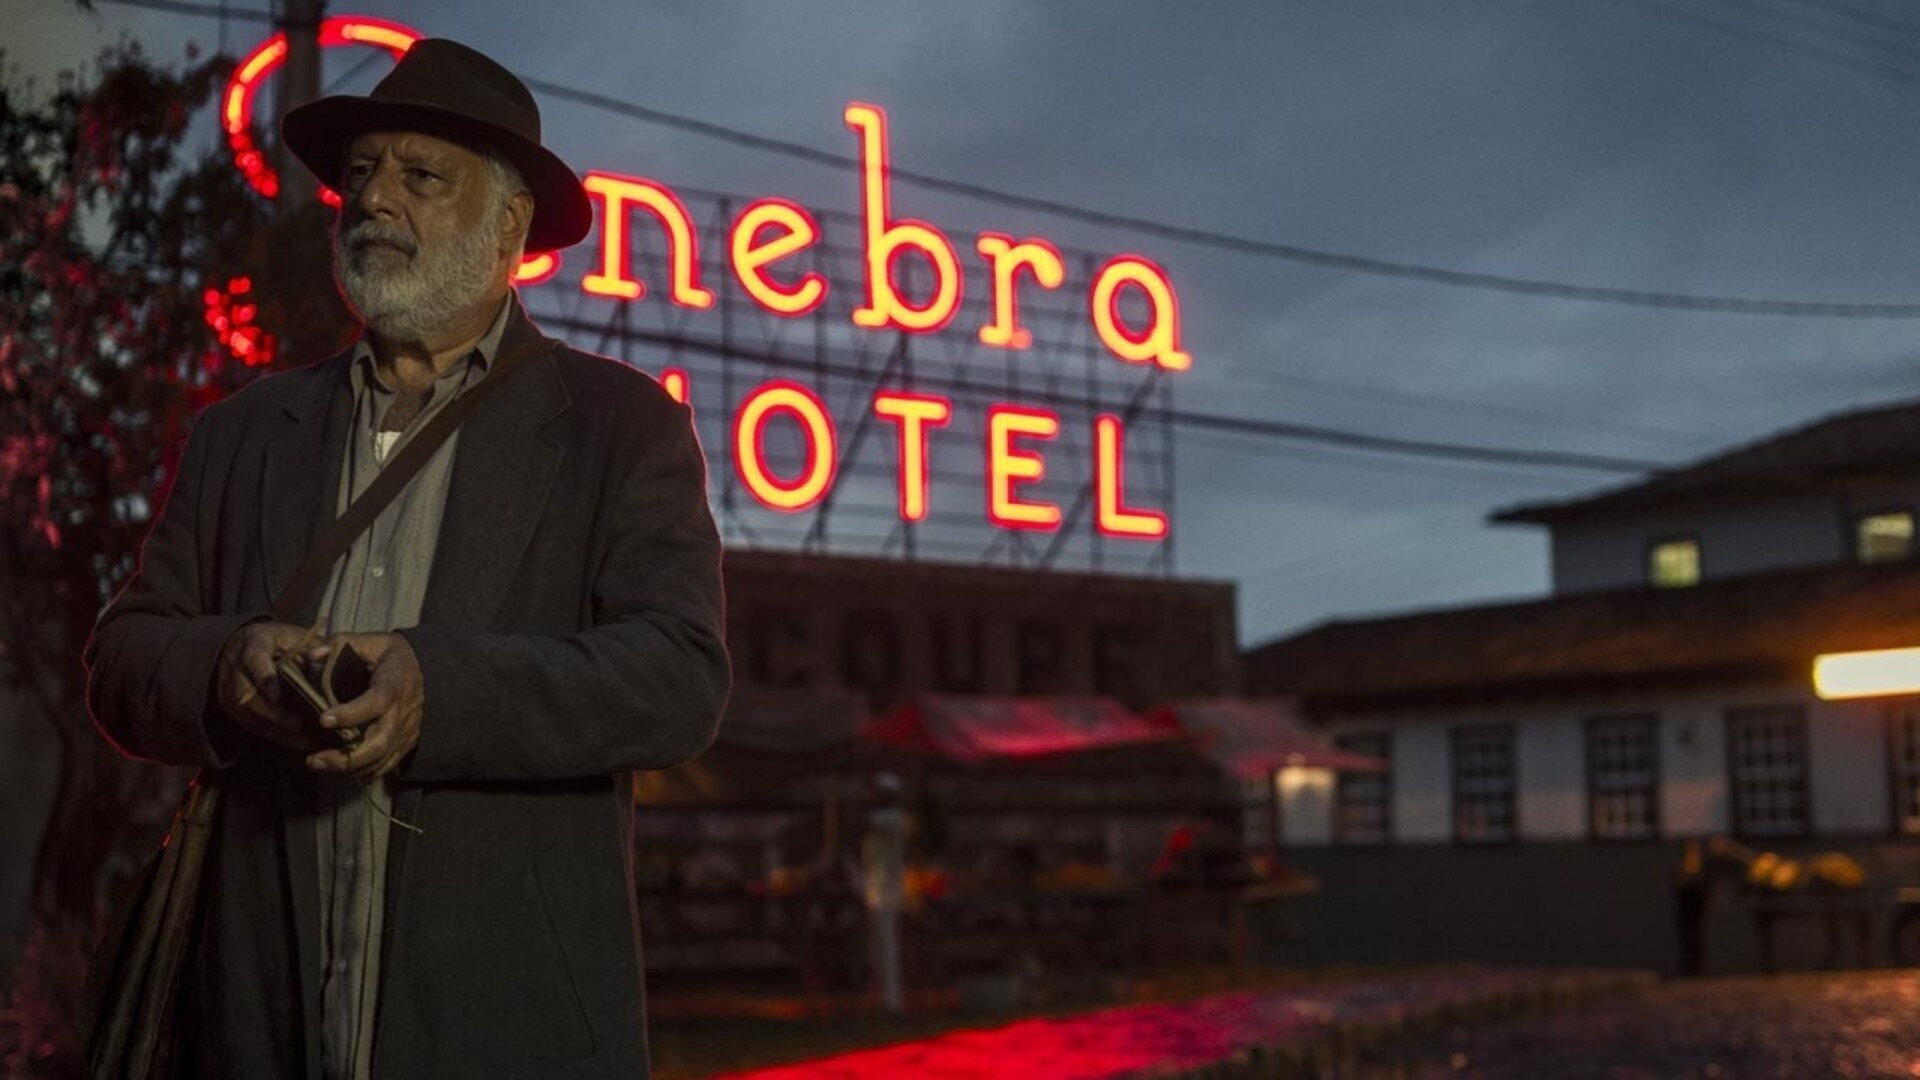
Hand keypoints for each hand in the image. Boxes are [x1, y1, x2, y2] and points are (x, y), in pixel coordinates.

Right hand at [215, 620, 331, 751]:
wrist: (247, 644)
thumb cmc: (280, 641)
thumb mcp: (296, 636)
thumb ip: (313, 647)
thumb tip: (325, 657)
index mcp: (254, 643)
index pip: (255, 660)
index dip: (265, 679)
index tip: (278, 696)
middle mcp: (235, 666)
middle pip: (247, 693)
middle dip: (273, 713)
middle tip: (300, 726)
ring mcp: (228, 687)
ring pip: (247, 712)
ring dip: (275, 729)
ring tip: (304, 740)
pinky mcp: (230, 705)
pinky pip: (250, 724)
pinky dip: (274, 735)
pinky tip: (297, 742)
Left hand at [303, 631, 424, 781]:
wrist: (432, 672)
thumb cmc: (397, 658)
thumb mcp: (375, 642)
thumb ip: (344, 644)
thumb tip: (310, 655)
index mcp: (393, 686)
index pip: (375, 702)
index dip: (351, 713)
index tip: (324, 719)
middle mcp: (401, 714)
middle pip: (379, 742)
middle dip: (346, 756)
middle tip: (314, 759)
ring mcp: (405, 732)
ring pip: (380, 759)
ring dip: (349, 768)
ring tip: (318, 764)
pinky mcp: (405, 744)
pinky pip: (387, 765)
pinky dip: (364, 772)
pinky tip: (341, 771)